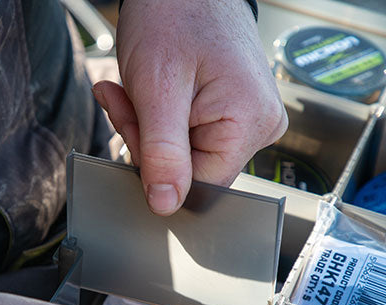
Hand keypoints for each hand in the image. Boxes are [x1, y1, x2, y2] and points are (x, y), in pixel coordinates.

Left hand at [92, 0, 287, 215]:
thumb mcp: (157, 89)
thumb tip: (165, 204)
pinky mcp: (235, 113)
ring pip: (187, 154)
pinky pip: (191, 136)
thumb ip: (162, 152)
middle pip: (192, 169)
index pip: (199, 184)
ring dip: (149, 128)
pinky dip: (160, 119)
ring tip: (133, 90)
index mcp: (250, 122)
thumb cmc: (175, 14)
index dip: (156, 167)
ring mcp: (250, 119)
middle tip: (125, 100)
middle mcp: (260, 125)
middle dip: (148, 141)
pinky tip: (148, 92)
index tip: (132, 127)